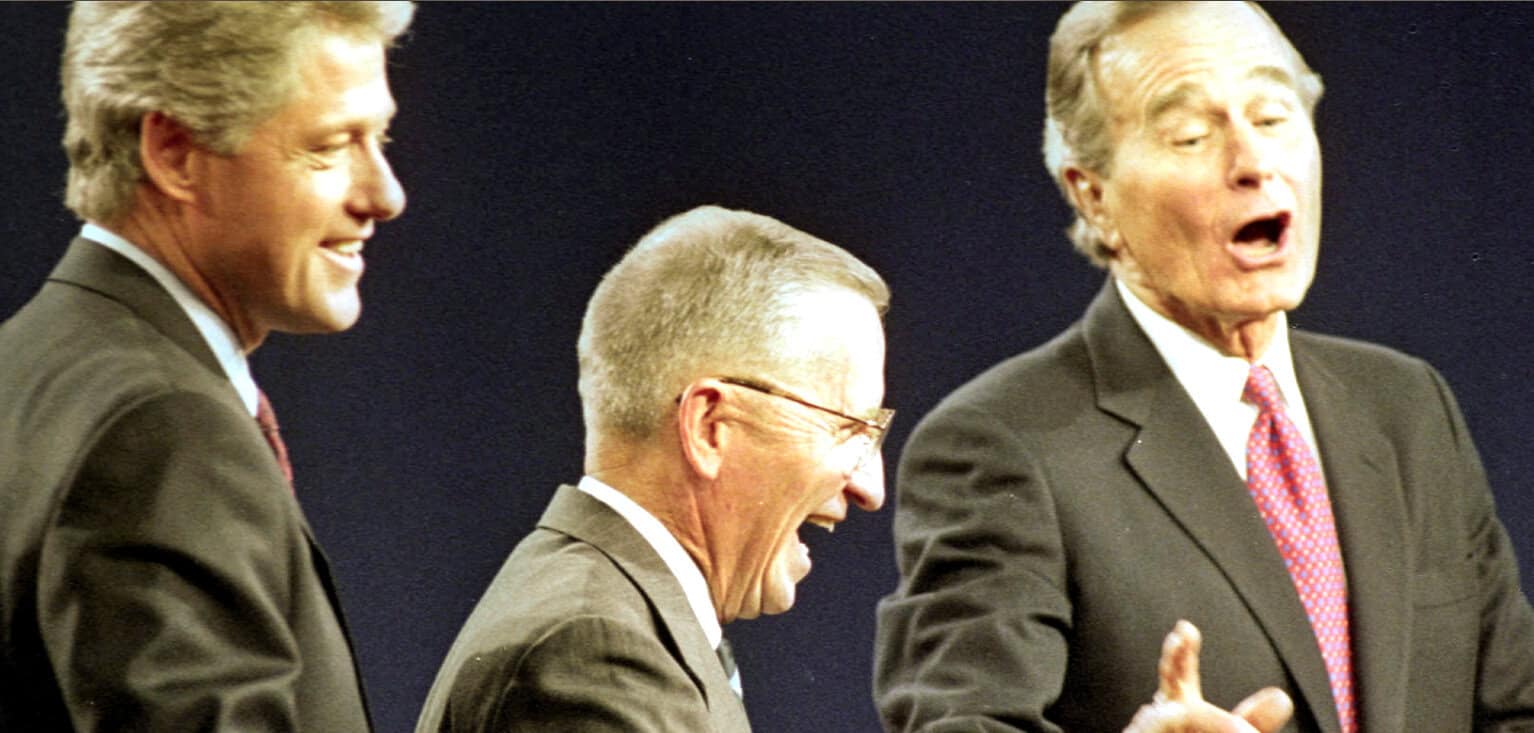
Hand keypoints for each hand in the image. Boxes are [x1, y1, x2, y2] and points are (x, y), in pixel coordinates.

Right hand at [1123, 620, 1292, 732]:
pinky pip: (1155, 727)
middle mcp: (1162, 724)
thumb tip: (1281, 696)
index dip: (1182, 656)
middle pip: (1168, 690)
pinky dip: (1175, 723)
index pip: (1180, 682)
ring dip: (1203, 718)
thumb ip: (1251, 723)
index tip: (1186, 629)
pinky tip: (1193, 720)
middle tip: (1183, 636)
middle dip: (1174, 663)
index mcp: (1182, 719)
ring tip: (1228, 728)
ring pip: (1171, 716)